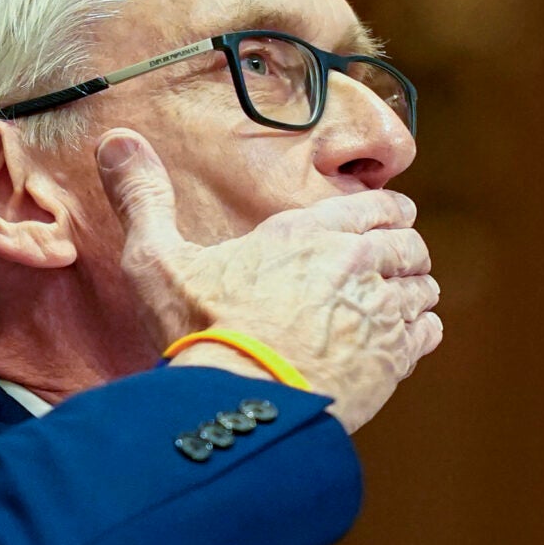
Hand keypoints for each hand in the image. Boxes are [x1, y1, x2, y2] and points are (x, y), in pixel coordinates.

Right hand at [96, 131, 442, 432]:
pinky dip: (417, 334)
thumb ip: (144, 198)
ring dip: (412, 294)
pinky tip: (398, 343)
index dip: (389, 212)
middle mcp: (356, 264)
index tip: (386, 222)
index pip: (381, 205)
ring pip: (422, 289)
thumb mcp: (158, 260)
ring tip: (395, 305)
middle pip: (409, 245)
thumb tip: (117, 141)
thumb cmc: (199, 333)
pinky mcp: (392, 360)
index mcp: (311, 232)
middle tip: (392, 265)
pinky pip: (426, 334)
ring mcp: (379, 313)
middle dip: (403, 253)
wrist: (236, 403)